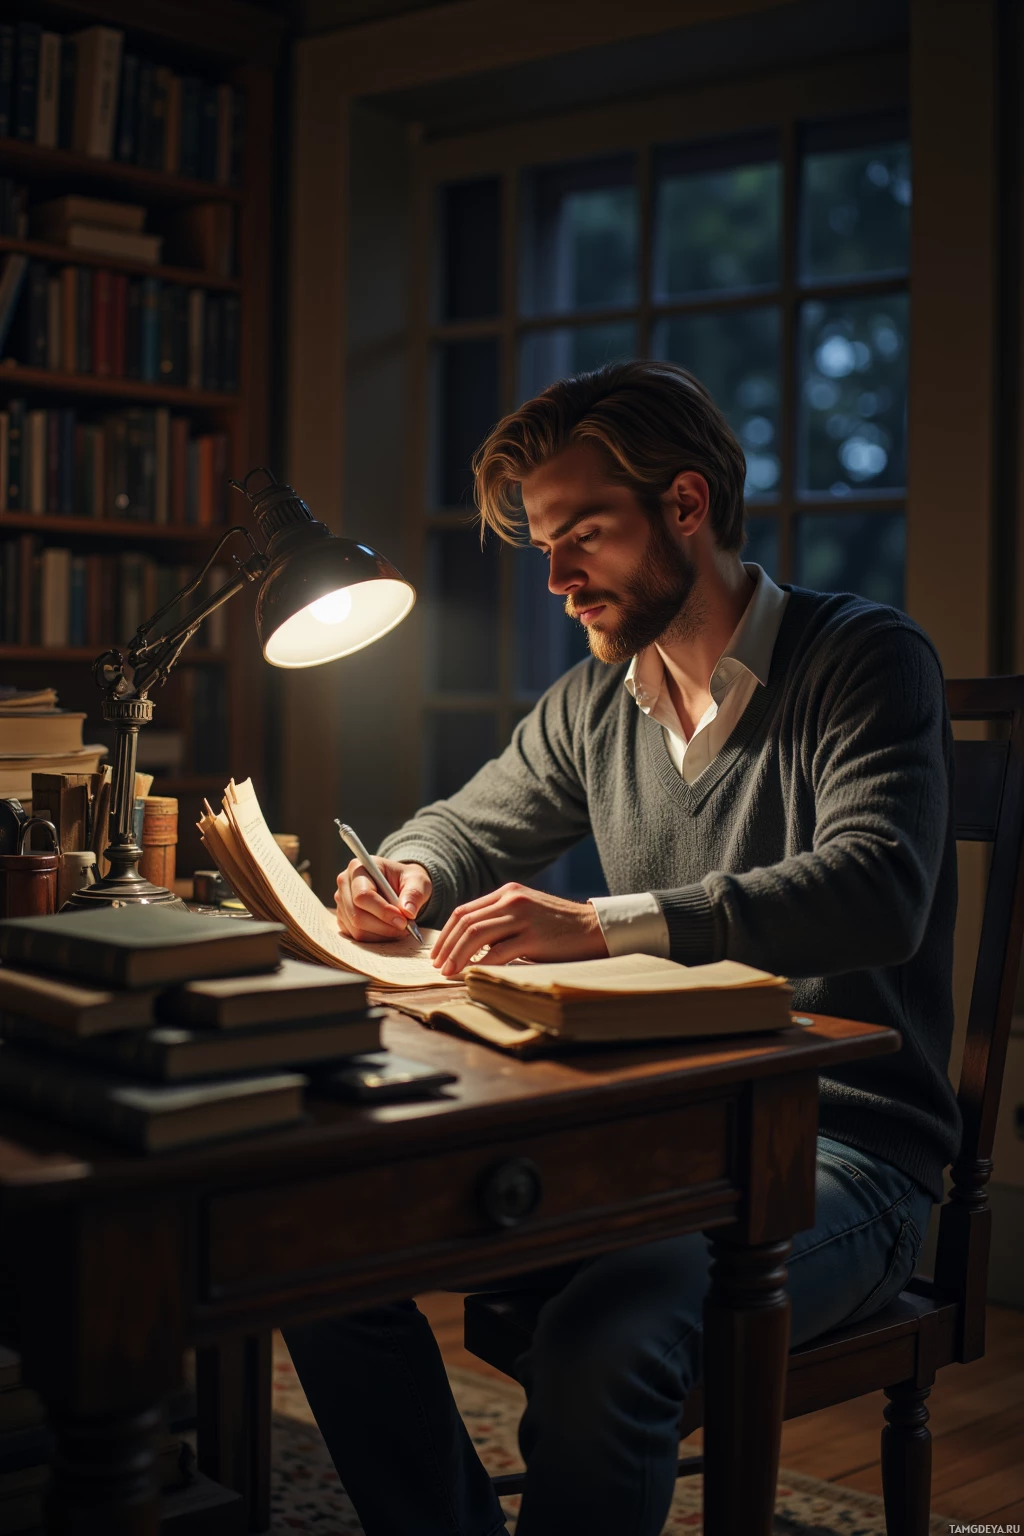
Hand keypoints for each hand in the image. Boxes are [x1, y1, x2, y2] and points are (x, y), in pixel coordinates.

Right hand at [336, 857, 431, 941]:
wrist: (399, 885)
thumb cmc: (407, 880)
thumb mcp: (418, 881)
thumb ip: (414, 894)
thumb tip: (408, 912)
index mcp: (359, 867)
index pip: (363, 895)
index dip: (382, 911)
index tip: (403, 920)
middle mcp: (345, 883)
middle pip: (357, 915)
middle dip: (383, 926)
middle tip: (405, 928)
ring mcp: (342, 902)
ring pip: (357, 929)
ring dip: (382, 934)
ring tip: (400, 928)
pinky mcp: (343, 918)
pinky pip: (356, 936)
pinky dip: (376, 938)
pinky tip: (389, 930)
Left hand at [430, 883, 608, 976]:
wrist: (594, 928)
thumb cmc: (558, 927)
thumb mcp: (526, 914)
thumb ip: (501, 921)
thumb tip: (472, 944)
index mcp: (507, 893)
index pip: (464, 911)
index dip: (446, 933)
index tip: (438, 953)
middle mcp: (512, 900)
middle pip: (465, 921)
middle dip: (446, 946)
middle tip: (437, 965)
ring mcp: (522, 917)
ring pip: (476, 934)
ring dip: (457, 955)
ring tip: (448, 972)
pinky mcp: (534, 936)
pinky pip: (498, 951)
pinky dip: (480, 964)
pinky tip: (472, 974)